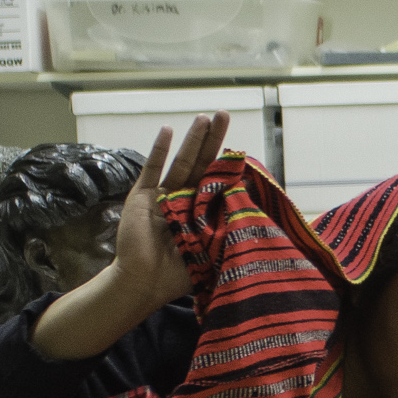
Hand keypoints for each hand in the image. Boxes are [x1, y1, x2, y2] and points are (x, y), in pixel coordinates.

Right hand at [111, 113, 233, 313]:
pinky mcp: (142, 196)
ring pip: (182, 161)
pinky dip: (158, 150)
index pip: (218, 180)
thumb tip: (255, 212)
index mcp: (201, 210)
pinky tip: (168, 131)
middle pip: (202, 163)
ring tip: (204, 117)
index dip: (228, 163)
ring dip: (193, 140)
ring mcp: (163, 195)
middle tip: (224, 114)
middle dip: (213, 139)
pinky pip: (152, 169)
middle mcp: (184, 198)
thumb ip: (227, 231)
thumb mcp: (211, 250)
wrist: (143, 282)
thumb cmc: (178, 273)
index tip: (241, 145)